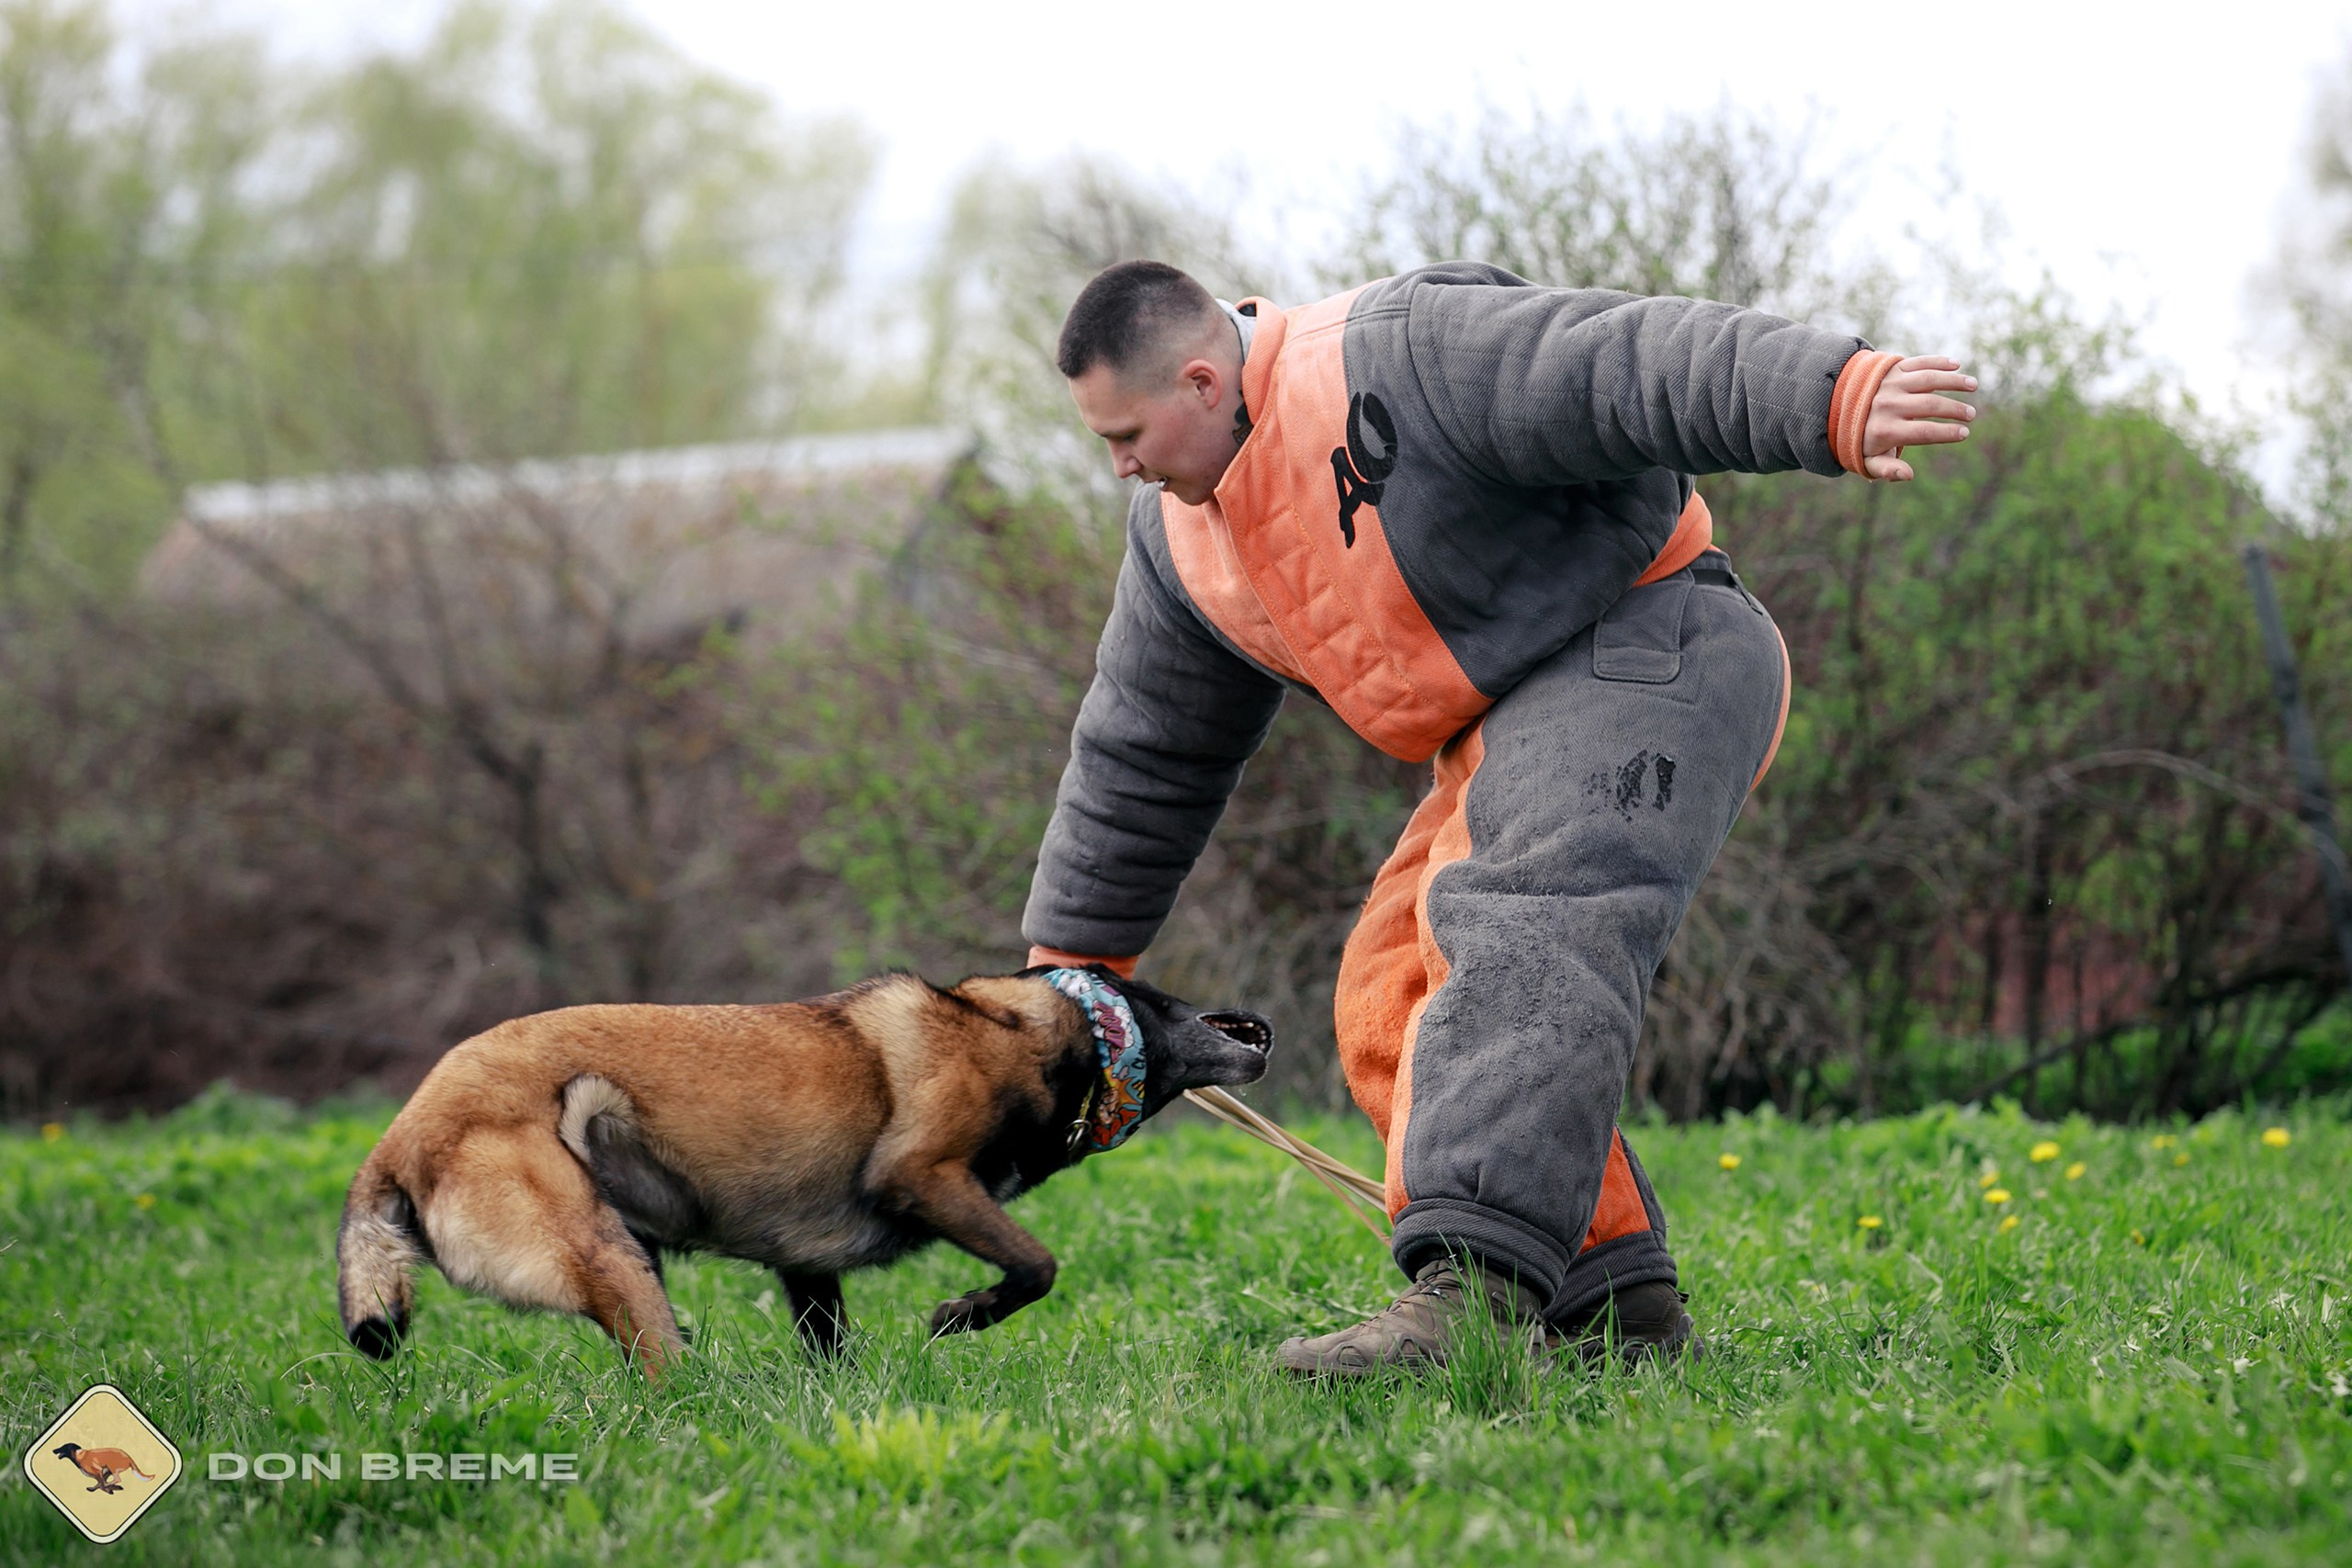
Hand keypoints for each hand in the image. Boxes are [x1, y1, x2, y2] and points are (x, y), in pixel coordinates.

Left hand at [1864, 356, 1976, 480]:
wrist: (1837, 406)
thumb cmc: (1862, 439)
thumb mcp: (1868, 460)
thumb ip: (1887, 470)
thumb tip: (1909, 475)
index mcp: (1884, 430)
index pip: (1923, 432)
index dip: (1947, 433)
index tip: (1964, 433)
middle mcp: (1888, 404)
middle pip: (1930, 405)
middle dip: (1955, 409)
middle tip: (1971, 414)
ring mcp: (1890, 383)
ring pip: (1928, 379)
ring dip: (1954, 381)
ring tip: (1973, 385)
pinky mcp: (1892, 368)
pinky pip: (1919, 362)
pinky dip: (1938, 361)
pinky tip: (1957, 365)